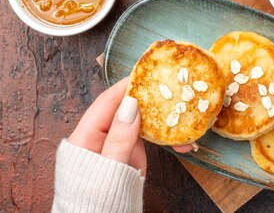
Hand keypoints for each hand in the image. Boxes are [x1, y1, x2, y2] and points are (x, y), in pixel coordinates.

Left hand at [67, 77, 194, 175]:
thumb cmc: (94, 199)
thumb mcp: (109, 167)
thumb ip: (120, 136)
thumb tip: (131, 103)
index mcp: (86, 136)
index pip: (107, 102)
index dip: (125, 86)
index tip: (143, 74)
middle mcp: (101, 136)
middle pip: (126, 110)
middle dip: (151, 103)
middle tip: (171, 92)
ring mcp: (116, 145)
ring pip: (141, 124)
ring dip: (164, 123)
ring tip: (187, 123)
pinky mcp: (128, 155)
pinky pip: (148, 141)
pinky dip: (165, 140)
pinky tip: (184, 143)